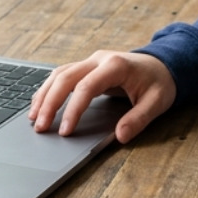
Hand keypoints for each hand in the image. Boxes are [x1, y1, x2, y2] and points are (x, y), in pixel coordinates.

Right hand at [28, 50, 174, 143]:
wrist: (164, 64)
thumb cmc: (160, 83)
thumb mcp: (157, 102)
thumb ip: (138, 119)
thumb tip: (120, 137)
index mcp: (115, 66)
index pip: (86, 87)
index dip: (73, 109)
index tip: (65, 131)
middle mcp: (99, 59)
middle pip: (65, 77)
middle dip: (50, 103)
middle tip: (40, 127)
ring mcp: (91, 61)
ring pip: (59, 74)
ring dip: (44, 95)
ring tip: (33, 118)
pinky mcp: (87, 67)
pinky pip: (62, 75)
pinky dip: (49, 89)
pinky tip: (40, 104)